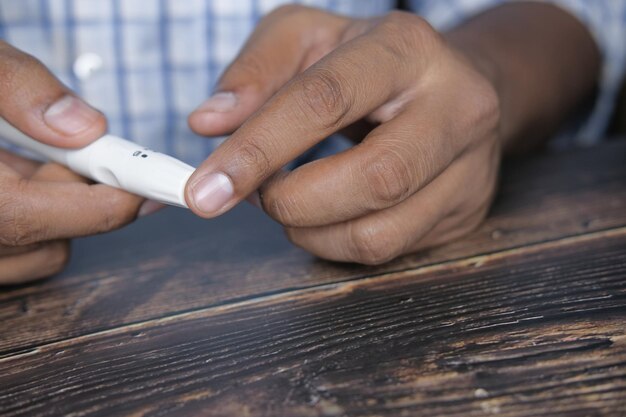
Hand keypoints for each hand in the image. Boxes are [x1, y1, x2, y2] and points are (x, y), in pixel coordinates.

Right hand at [0, 42, 143, 282]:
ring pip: (32, 254)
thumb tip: (87, 127)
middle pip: (47, 245)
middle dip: (75, 198)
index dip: (106, 203)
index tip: (152, 186)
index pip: (37, 220)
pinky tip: (5, 177)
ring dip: (49, 209)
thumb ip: (14, 86)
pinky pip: (10, 252)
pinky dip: (23, 218)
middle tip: (67, 148)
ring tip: (18, 158)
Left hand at [186, 6, 500, 263]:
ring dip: (309, 230)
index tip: (204, 188)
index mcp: (406, 48)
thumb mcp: (308, 39)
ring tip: (290, 201)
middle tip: (257, 194)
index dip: (258, 149)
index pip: (326, 101)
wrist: (453, 86)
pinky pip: (388, 252)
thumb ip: (254, 72)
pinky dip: (335, 244)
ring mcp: (470, 166)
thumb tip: (208, 123)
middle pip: (371, 178)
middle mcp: (455, 106)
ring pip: (378, 232)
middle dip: (291, 201)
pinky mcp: (467, 211)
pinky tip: (324, 216)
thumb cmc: (368, 63)